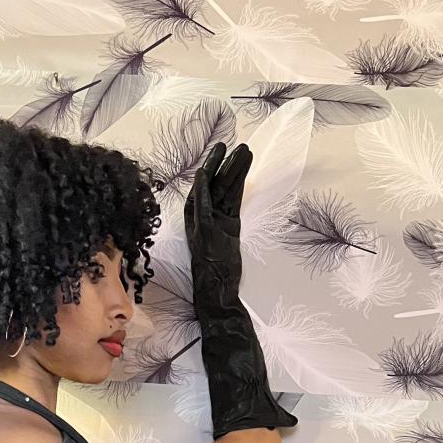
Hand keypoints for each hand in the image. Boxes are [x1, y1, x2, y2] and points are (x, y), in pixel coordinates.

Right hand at [184, 141, 252, 303]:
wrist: (216, 296)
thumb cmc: (221, 278)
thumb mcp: (226, 246)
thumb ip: (226, 226)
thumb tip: (234, 210)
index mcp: (206, 223)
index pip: (213, 192)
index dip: (221, 173)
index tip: (232, 157)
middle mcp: (201, 222)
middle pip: (213, 187)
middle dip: (224, 165)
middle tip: (237, 146)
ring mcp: (201, 227)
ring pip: (213, 191)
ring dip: (224, 169)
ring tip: (240, 150)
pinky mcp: (203, 232)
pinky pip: (202, 205)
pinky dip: (202, 188)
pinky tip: (207, 172)